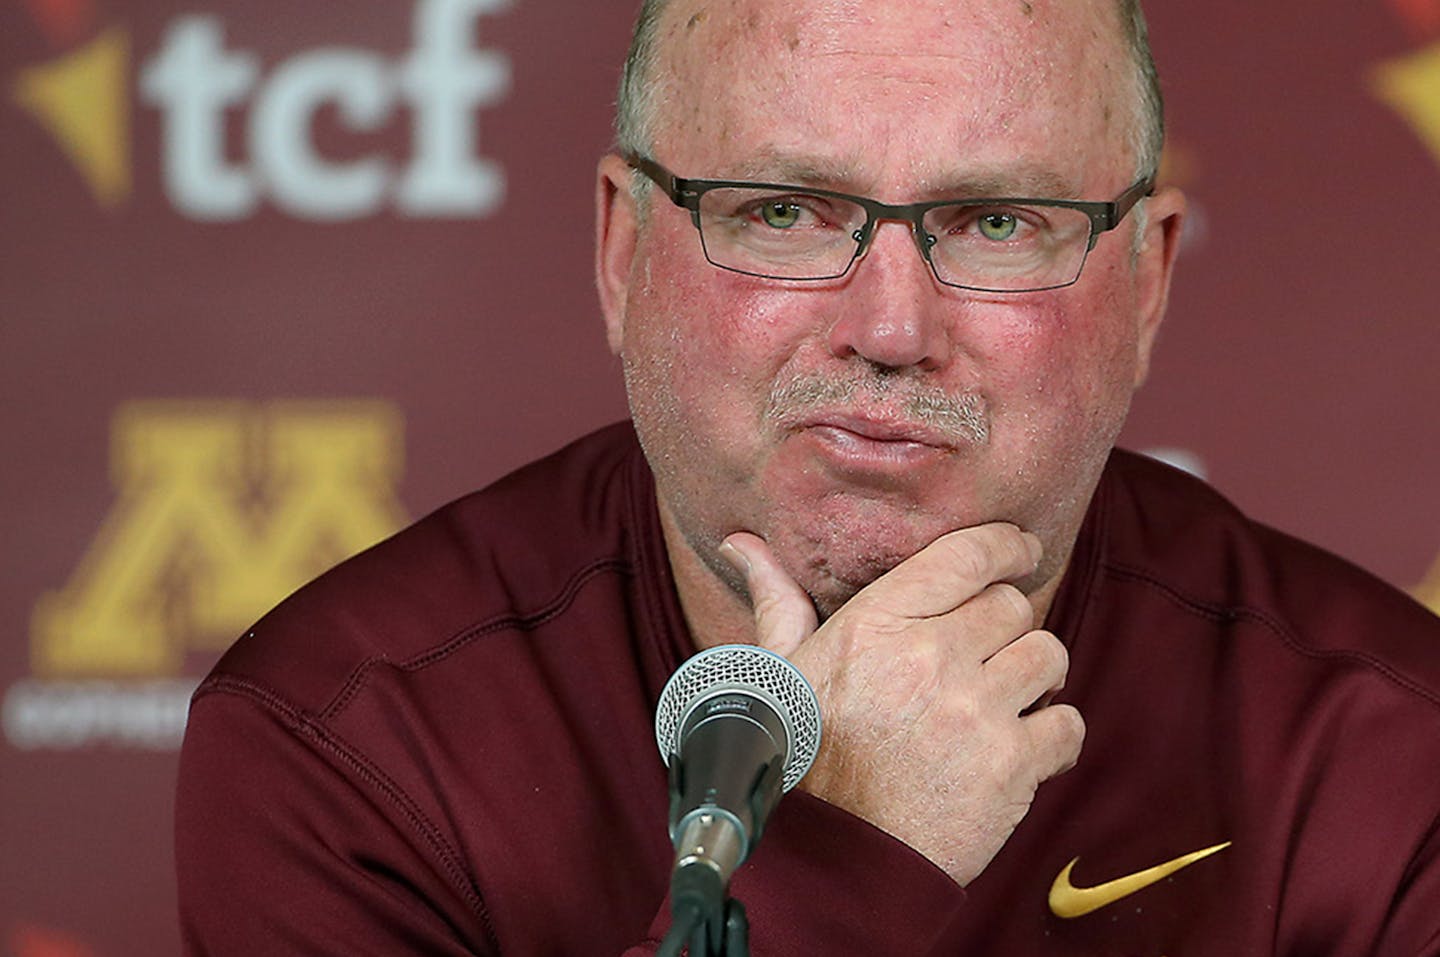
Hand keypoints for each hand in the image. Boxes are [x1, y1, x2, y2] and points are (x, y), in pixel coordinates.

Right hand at [719, 523, 1083, 885]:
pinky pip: (1067, 723)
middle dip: (1004, 626)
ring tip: (1005, 697)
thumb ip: (778, 601)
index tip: (1020, 550)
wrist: (834, 858)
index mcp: (875, 625)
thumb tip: (742, 545)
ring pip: (1047, 654)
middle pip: (1010, 604)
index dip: (1005, 545)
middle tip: (983, 655)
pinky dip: (1054, 736)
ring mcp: (973, 711)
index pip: (965, 555)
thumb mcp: (782, 671)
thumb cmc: (802, 759)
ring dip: (1034, 675)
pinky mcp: (1011, 765)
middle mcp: (929, 658)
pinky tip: (1023, 747)